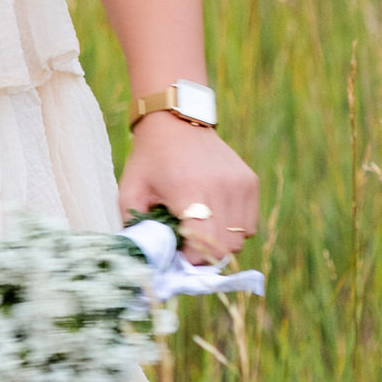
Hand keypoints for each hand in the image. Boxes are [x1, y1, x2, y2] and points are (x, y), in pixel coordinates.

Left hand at [117, 112, 258, 263]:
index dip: (191, 258)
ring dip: (221, 241)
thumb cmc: (149, 159)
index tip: (178, 252)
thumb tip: (148, 261)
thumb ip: (135, 228)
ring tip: (201, 226)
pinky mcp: (250, 181)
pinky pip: (249, 223)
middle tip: (188, 242)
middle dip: (206, 253)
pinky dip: (234, 228)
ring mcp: (239, 183)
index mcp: (189, 190)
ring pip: (240, 239)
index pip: (204, 245)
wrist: (175, 120)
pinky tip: (214, 214)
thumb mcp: (130, 191)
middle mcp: (220, 187)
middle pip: (225, 247)